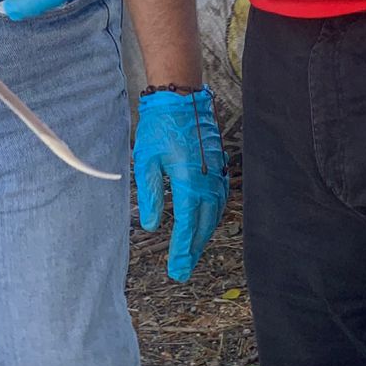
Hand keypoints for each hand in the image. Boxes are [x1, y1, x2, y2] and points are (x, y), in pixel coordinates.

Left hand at [134, 88, 228, 282]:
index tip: (176, 269)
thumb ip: (150, 194)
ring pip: (214, 212)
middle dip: (193, 249)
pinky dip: (211, 215)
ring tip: (191, 251)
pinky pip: (219, 198)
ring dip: (203, 234)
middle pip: (204, 223)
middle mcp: (208, 179)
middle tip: (182, 270)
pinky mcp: (218, 164)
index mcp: (189, 180)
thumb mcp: (147, 160)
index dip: (181, 249)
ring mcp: (216, 171)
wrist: (181, 95)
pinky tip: (203, 221)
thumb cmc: (160, 125)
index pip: (186, 224)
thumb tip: (151, 225)